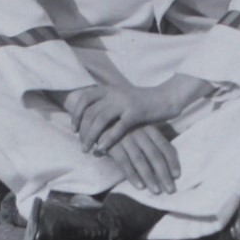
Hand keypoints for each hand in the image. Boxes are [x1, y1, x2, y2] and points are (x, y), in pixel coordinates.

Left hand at [65, 77, 206, 155]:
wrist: (166, 98)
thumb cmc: (142, 102)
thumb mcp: (121, 98)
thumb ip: (106, 105)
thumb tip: (89, 120)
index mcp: (109, 89)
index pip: (85, 99)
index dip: (76, 114)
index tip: (74, 129)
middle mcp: (114, 93)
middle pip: (90, 112)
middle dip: (82, 131)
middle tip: (82, 146)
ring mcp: (124, 102)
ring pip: (100, 120)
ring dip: (91, 136)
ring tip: (87, 150)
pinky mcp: (135, 113)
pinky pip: (117, 127)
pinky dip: (108, 139)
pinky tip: (102, 149)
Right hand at [109, 125, 182, 193]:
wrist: (98, 120)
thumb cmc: (123, 128)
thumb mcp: (139, 130)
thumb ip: (151, 143)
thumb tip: (166, 162)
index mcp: (149, 129)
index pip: (165, 146)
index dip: (172, 162)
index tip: (177, 176)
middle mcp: (140, 133)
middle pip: (155, 156)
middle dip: (164, 174)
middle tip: (170, 190)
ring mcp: (126, 139)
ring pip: (141, 161)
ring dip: (150, 178)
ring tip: (156, 191)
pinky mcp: (113, 145)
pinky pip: (124, 163)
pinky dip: (133, 175)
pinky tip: (140, 186)